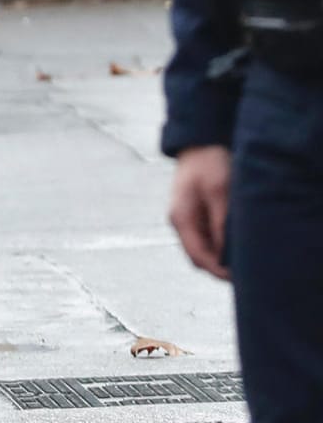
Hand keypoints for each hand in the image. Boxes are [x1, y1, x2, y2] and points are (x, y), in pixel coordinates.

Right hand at [169, 145, 230, 279]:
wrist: (199, 144)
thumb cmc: (209, 165)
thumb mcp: (219, 192)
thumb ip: (221, 223)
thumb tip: (225, 253)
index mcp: (181, 219)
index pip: (197, 256)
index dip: (217, 271)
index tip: (238, 278)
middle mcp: (180, 222)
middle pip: (198, 257)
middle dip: (218, 268)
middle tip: (243, 273)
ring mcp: (185, 219)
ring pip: (201, 249)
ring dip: (218, 257)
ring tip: (241, 259)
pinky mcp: (193, 214)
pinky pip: (205, 238)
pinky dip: (218, 245)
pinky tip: (233, 243)